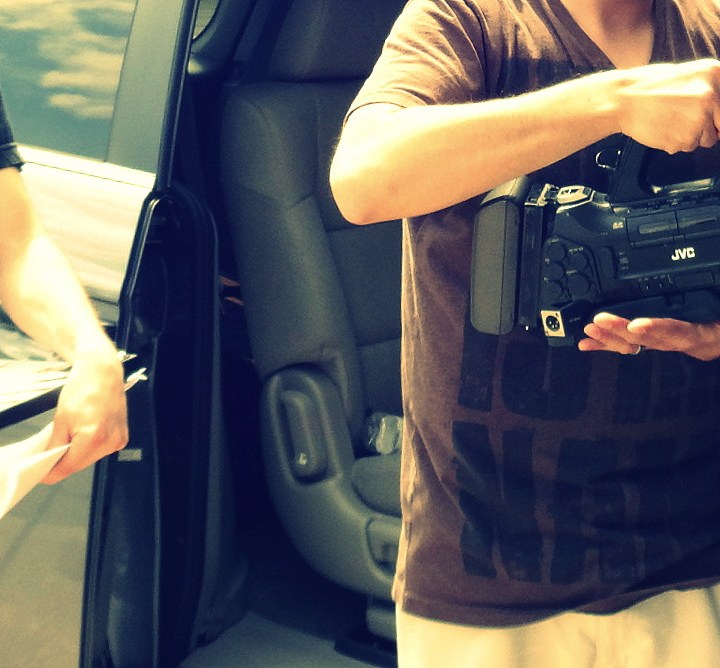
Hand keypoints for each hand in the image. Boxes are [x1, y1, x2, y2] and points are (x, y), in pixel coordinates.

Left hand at [43, 345, 128, 483]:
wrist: (103, 374)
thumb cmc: (83, 389)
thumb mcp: (61, 419)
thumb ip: (55, 445)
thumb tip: (49, 461)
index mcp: (93, 438)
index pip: (69, 467)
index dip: (52, 472)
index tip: (43, 474)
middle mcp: (109, 442)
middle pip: (81, 465)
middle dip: (65, 462)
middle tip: (53, 453)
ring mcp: (118, 440)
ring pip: (91, 458)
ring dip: (79, 454)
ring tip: (72, 436)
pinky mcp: (122, 437)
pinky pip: (101, 450)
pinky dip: (91, 446)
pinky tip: (86, 432)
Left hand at [578, 312, 719, 360]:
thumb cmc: (718, 316)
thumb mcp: (719, 303)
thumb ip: (713, 291)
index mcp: (701, 332)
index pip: (678, 330)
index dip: (657, 328)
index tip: (637, 324)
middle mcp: (681, 341)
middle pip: (648, 339)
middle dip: (621, 330)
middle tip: (600, 320)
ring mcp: (666, 343)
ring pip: (636, 344)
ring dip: (610, 337)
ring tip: (590, 329)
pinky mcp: (654, 343)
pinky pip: (630, 346)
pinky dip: (607, 344)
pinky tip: (588, 343)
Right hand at [618, 59, 719, 153]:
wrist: (622, 101)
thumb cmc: (647, 87)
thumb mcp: (688, 73)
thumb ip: (708, 86)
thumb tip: (718, 107)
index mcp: (714, 74)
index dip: (717, 118)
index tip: (710, 121)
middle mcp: (710, 96)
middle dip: (706, 129)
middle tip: (685, 122)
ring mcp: (698, 119)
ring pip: (703, 140)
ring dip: (689, 137)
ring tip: (670, 122)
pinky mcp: (683, 139)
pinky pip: (685, 147)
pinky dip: (674, 142)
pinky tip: (663, 128)